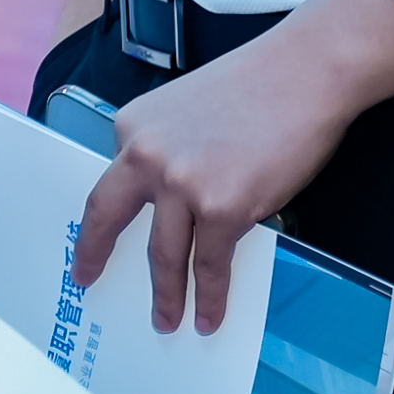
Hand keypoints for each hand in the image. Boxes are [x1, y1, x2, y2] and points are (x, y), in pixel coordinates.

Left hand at [68, 28, 357, 337]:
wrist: (305, 73)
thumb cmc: (259, 85)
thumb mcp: (184, 107)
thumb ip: (166, 147)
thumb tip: (167, 198)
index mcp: (133, 126)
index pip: (108, 183)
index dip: (97, 218)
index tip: (89, 241)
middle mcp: (147, 155)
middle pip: (110, 218)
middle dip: (96, 255)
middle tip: (87, 280)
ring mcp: (183, 184)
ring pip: (163, 254)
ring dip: (166, 295)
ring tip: (167, 320)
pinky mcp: (223, 208)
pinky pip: (211, 265)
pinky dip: (210, 296)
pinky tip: (209, 315)